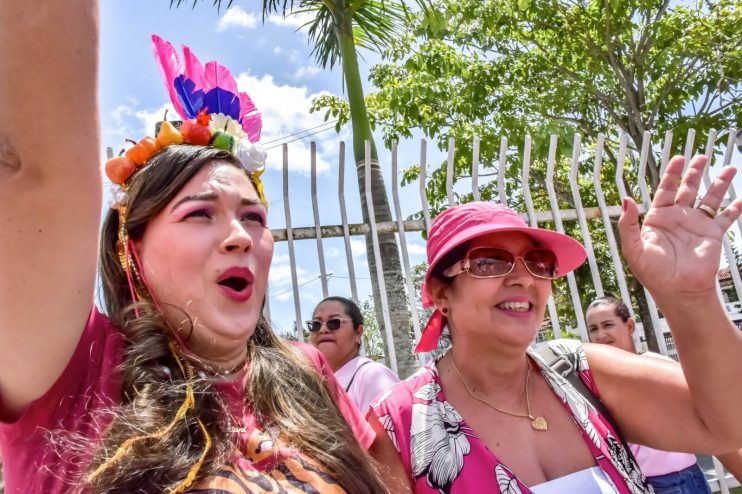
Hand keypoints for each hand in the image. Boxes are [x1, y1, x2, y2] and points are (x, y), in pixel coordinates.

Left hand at [618, 155, 741, 298]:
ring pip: (710, 198)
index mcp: (658, 218)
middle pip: (688, 189)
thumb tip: (626, 200)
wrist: (678, 290)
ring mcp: (697, 225)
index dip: (672, 174)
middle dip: (695, 172)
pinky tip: (741, 199)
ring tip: (729, 168)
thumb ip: (628, 224)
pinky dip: (735, 208)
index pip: (665, 190)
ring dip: (719, 183)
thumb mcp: (634, 248)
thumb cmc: (653, 273)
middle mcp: (679, 218)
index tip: (679, 159)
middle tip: (702, 157)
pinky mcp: (713, 235)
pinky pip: (726, 218)